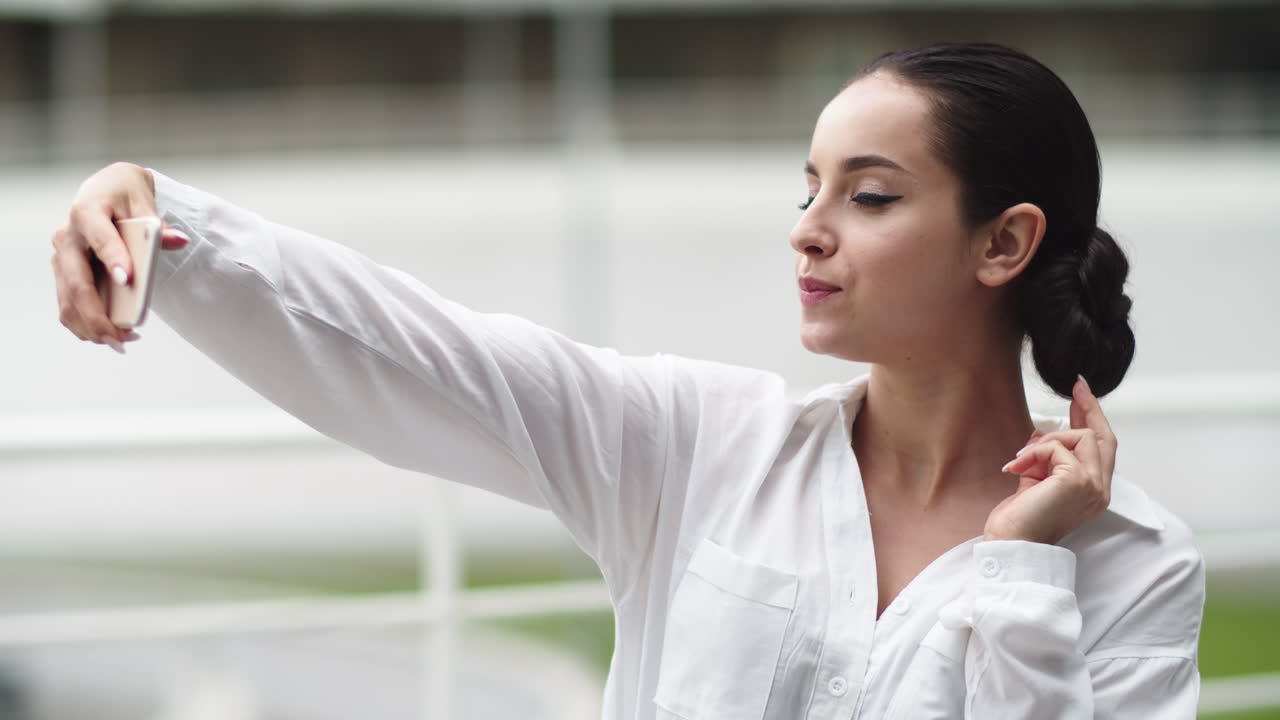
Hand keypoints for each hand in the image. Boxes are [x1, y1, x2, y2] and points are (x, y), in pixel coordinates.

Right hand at [51, 162, 190, 353]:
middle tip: (123, 337)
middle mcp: (67, 238)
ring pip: (67, 301)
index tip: (126, 280)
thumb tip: (178, 240)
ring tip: (122, 341)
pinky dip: (87, 324)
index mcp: (86, 213)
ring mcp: (62, 258)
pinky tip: (112, 334)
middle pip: (76, 283)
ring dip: (92, 327)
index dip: (113, 258)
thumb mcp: (143, 202)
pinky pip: (69, 305)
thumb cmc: (124, 196)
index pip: (100, 238)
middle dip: (97, 315)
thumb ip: (158, 226)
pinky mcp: (64, 274)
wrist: (104, 191)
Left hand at [984, 376, 1116, 543]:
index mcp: (1093, 491)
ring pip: (1080, 436)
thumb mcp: (1036, 480)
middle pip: (1103, 437)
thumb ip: (1046, 457)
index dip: (1094, 419)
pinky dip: (1032, 452)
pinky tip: (1014, 467)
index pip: (1102, 448)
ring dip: (1045, 442)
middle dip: (1090, 408)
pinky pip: (1055, 447)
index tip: (1083, 395)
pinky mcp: (1077, 480)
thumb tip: (1043, 429)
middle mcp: (1100, 489)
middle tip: (1076, 386)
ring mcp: (1093, 485)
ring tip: (1021, 460)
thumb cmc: (1020, 518)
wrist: (1012, 543)